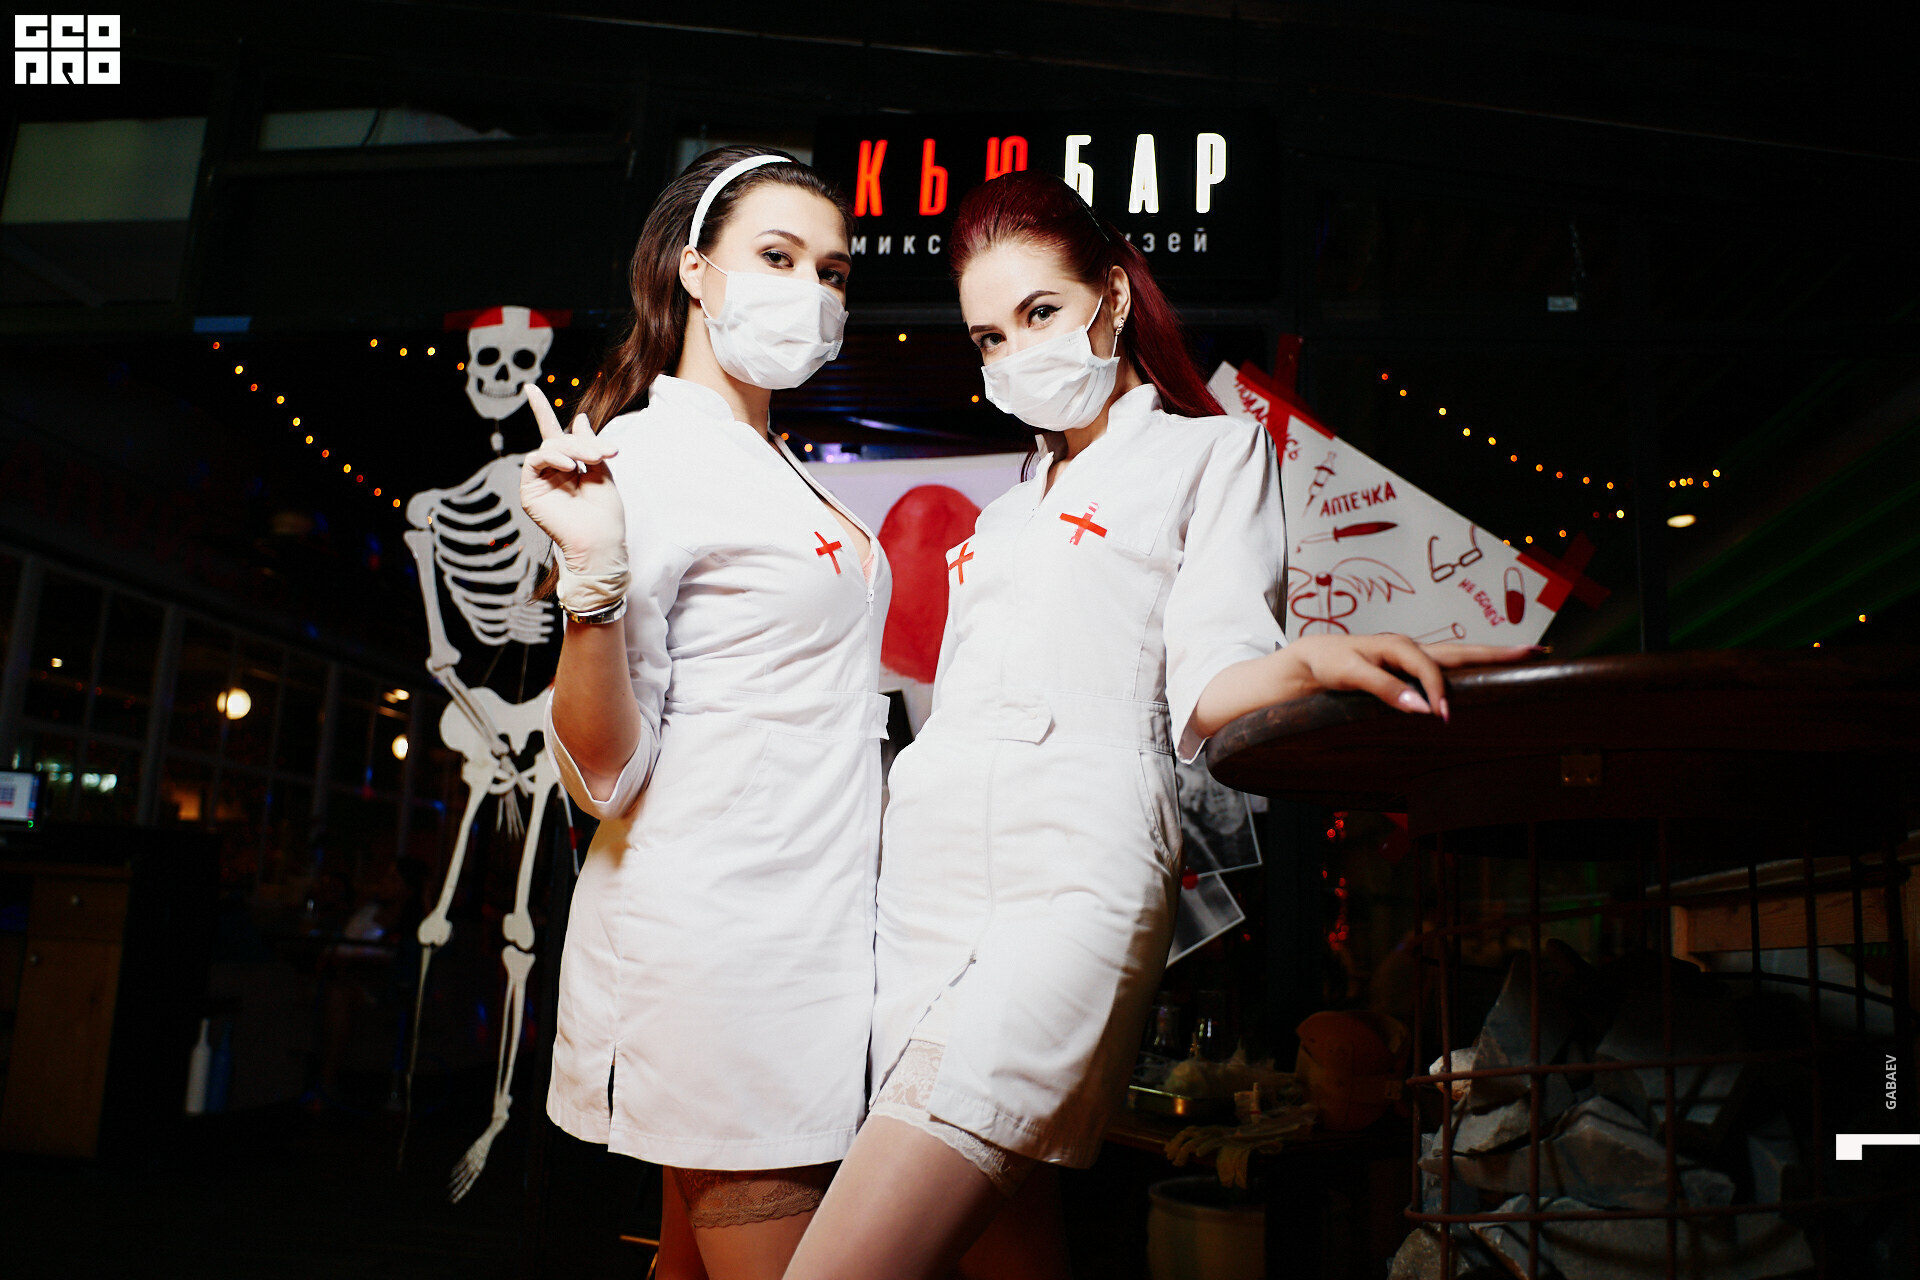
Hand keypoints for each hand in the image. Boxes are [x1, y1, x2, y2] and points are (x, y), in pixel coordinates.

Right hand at [519, 383, 625, 574]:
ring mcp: (541, 481)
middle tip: (602, 454)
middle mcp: (553, 472)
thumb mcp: (603, 472)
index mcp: (571, 467)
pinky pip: (535, 460)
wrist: (600, 542)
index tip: (529, 388)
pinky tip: (570, 467)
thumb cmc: (606, 514)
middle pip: (558, 440)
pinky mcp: (530, 491)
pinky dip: (553, 457)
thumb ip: (589, 445)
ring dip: (571, 450)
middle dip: (581, 443)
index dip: (542, 411)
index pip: (556, 435)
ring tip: (589, 463)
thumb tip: (578, 417)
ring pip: (549, 447)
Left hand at [1283, 634, 1543, 721]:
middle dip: (1497, 654)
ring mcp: (1414, 657)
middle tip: (1535, 652)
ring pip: (1459, 657)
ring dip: (1490, 658)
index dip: (1437, 691)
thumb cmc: (1328, 664)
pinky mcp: (1411, 668)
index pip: (1429, 668)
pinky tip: (1488, 673)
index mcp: (1398, 646)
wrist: (1310, 660)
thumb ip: (1383, 689)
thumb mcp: (1349, 675)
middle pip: (1462, 651)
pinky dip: (1472, 668)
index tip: (1442, 716)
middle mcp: (1411, 647)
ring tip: (1524, 657)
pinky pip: (1448, 667)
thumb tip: (1421, 707)